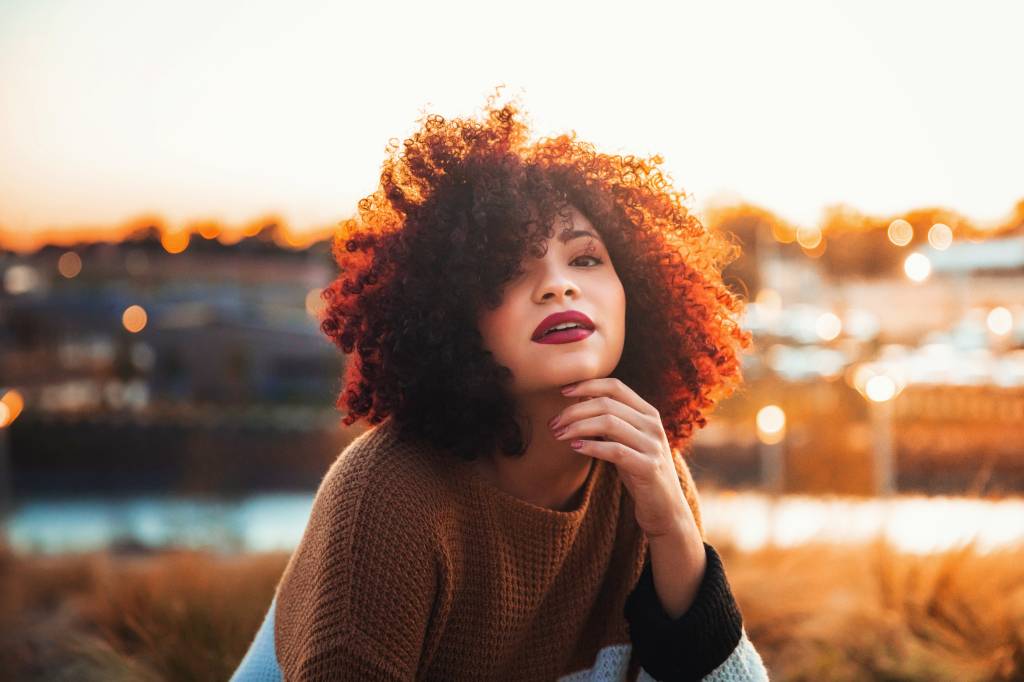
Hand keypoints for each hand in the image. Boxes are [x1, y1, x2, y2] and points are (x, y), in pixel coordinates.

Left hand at [550, 377, 698, 539]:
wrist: (666, 508)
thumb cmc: (639, 470)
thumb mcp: (627, 440)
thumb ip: (612, 420)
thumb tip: (581, 399)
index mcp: (648, 413)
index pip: (615, 387)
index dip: (587, 385)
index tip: (562, 392)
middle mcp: (653, 425)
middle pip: (607, 404)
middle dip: (574, 411)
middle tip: (553, 423)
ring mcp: (653, 445)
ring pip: (609, 423)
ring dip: (577, 427)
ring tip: (558, 435)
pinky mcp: (649, 467)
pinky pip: (615, 451)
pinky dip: (591, 446)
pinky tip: (575, 447)